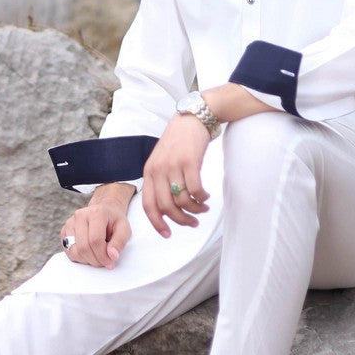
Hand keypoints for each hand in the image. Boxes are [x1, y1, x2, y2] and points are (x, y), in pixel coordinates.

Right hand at [60, 182, 133, 268]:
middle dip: (95, 260)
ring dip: (87, 260)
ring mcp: (70, 223)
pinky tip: (89, 253)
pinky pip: (68, 252)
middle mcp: (80, 216)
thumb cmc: (114, 221)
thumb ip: (120, 242)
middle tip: (105, 262)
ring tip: (97, 256)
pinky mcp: (64, 231)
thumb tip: (112, 256)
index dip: (102, 256)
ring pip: (74, 251)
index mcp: (95, 213)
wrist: (104, 211)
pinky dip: (79, 258)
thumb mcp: (124, 229)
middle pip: (83, 247)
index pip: (95, 240)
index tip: (110, 262)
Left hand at [142, 115, 211, 237]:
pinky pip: (195, 190)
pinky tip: (206, 196)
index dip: (157, 223)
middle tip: (192, 223)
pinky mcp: (189, 162)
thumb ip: (161, 182)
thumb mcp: (161, 161)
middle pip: (166, 207)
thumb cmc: (178, 143)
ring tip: (203, 208)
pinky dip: (202, 198)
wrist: (191, 120)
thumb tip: (168, 210)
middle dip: (181, 220)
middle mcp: (158, 170)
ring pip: (182, 201)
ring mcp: (173, 166)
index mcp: (149, 172)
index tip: (167, 234)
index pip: (148, 205)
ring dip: (195, 210)